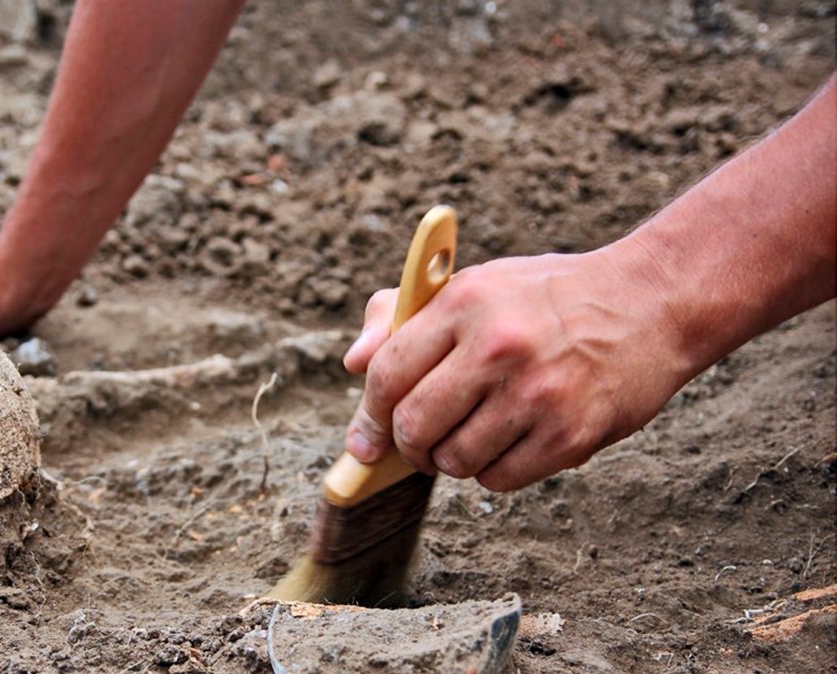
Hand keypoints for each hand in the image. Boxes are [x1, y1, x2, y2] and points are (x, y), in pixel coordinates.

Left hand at [342, 247, 690, 491]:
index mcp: (464, 303)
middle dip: (407, 446)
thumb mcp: (474, 285)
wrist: (651, 302)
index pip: (386, 374)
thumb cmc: (547, 298)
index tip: (364, 441)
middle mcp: (498, 347)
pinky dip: (493, 471)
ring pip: (454, 460)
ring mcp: (537, 393)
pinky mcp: (571, 434)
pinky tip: (510, 443)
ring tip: (474, 434)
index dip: (367, 416)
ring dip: (453, 459)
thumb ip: (401, 318)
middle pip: (413, 426)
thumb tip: (352, 364)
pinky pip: (499, 480)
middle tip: (419, 444)